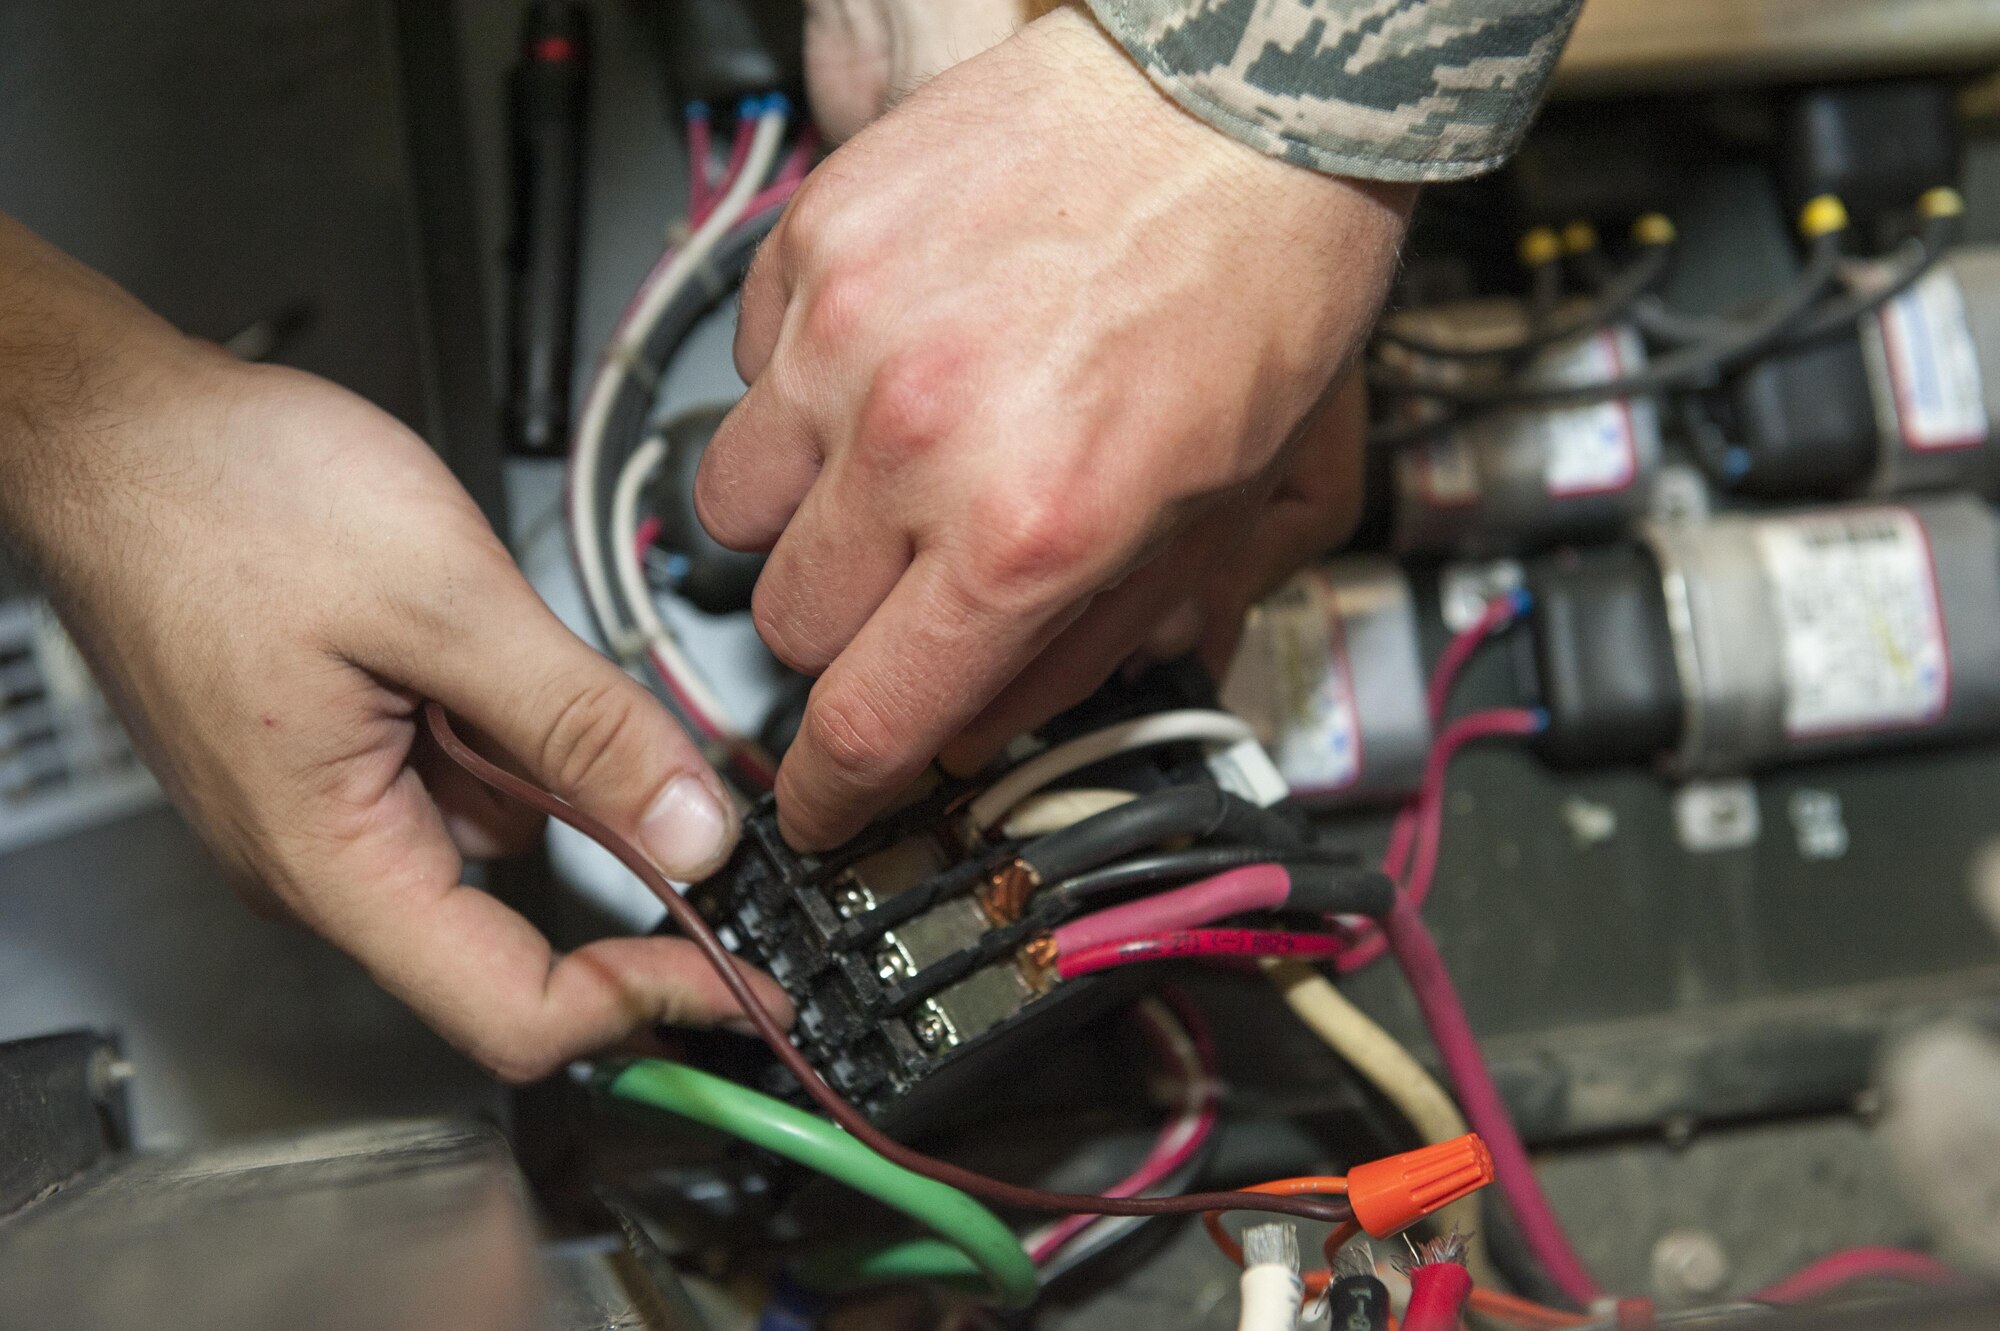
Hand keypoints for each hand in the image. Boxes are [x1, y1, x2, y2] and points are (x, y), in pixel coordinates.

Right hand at [0, 218, 789, 1082]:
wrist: (113, 428)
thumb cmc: (218, 497)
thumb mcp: (444, 601)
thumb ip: (580, 729)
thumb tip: (692, 834)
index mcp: (331, 858)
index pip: (513, 1011)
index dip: (645, 1003)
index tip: (741, 979)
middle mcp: (321, 861)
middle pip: (516, 930)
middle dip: (618, 859)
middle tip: (699, 789)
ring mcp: (326, 809)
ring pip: (499, 832)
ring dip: (560, 770)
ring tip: (537, 657)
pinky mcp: (334, 756)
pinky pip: (458, 774)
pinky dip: (510, 728)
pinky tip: (496, 650)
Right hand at [698, 8, 1409, 849]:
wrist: (1239, 99)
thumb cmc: (1258, 281)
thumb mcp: (1226, 508)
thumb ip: (1100, 637)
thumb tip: (998, 718)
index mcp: (1029, 534)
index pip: (871, 722)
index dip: (833, 792)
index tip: (821, 803)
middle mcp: (917, 443)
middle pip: (788, 624)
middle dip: (843, 639)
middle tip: (904, 595)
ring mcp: (846, 335)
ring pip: (735, 506)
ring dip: (798, 519)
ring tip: (879, 472)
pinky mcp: (815, 242)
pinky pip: (748, 366)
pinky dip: (798, 388)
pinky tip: (884, 361)